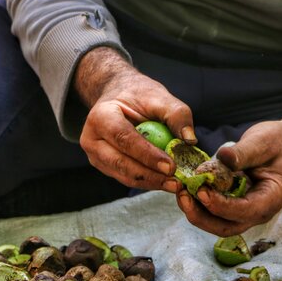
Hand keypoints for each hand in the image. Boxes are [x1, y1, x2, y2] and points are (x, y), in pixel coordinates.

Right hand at [75, 47, 195, 190]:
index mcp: (100, 116)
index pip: (124, 139)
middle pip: (120, 163)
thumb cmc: (139, 96)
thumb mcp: (158, 96)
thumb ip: (176, 114)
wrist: (119, 97)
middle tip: (176, 182)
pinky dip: (147, 181)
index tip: (171, 167)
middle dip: (150, 175)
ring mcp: (95, 156)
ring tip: (175, 185)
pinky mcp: (105, 167)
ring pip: (123, 175)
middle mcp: (92, 139)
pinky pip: (126, 178)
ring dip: (151, 183)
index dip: (147, 155)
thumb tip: (189, 140)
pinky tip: (166, 182)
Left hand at [176, 108, 281, 235]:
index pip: (244, 211)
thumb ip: (244, 152)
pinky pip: (215, 211)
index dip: (221, 205)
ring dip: (197, 212)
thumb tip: (224, 157)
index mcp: (271, 198)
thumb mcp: (263, 142)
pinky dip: (199, 203)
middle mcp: (258, 210)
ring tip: (180, 192)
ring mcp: (246, 210)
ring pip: (217, 223)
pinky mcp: (235, 203)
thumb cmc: (280, 142)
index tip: (201, 190)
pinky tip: (186, 188)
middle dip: (201, 216)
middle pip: (226, 227)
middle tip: (182, 196)